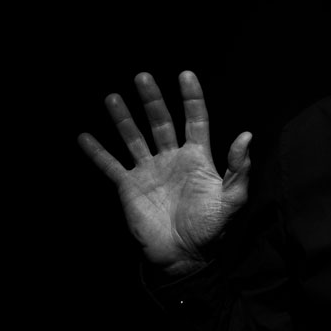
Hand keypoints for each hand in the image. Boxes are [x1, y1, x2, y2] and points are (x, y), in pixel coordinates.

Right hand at [78, 71, 251, 275]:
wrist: (184, 256)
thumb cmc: (211, 228)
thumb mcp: (232, 199)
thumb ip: (237, 168)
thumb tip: (246, 136)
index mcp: (198, 157)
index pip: (195, 120)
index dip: (191, 97)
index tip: (185, 74)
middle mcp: (172, 158)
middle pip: (161, 122)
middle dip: (152, 100)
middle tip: (143, 77)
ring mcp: (149, 171)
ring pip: (134, 137)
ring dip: (123, 118)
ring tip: (113, 97)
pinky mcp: (130, 187)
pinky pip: (111, 165)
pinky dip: (97, 152)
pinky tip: (84, 136)